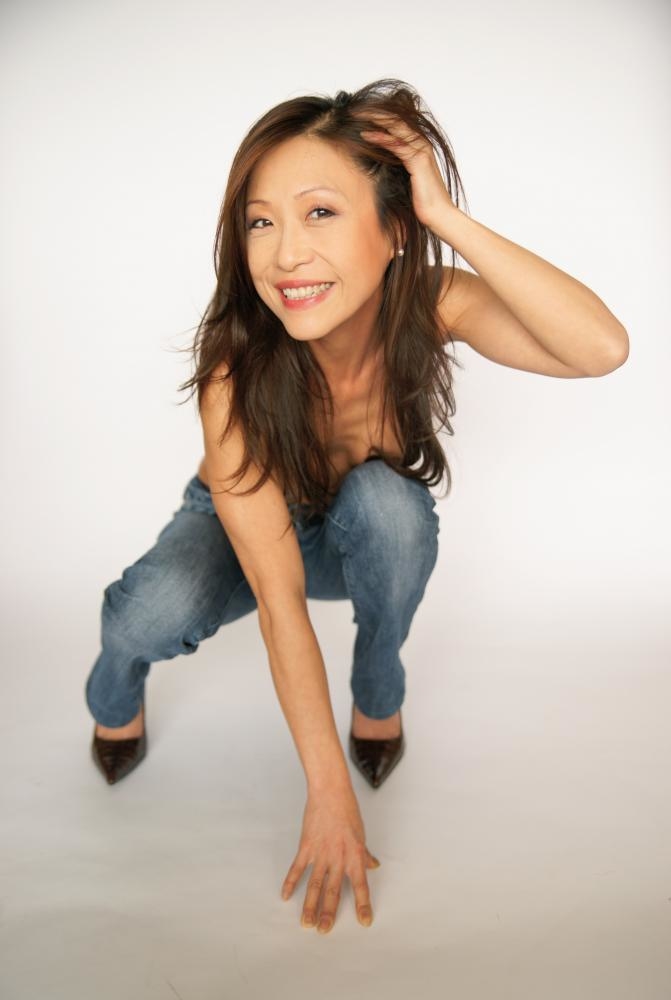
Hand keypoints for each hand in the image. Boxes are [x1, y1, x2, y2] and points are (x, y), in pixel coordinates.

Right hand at [281, 788, 380, 933]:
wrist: (330, 792)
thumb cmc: (348, 810)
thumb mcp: (361, 833)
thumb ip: (365, 854)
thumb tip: (373, 866)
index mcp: (355, 855)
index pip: (361, 885)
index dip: (363, 905)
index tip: (364, 922)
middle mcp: (338, 858)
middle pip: (333, 891)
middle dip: (329, 913)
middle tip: (324, 930)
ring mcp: (321, 853)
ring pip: (314, 885)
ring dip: (310, 905)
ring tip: (306, 923)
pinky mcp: (306, 846)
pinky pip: (297, 869)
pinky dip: (290, 882)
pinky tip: (285, 895)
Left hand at [358, 112, 455, 231]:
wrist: (439, 216)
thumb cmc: (422, 203)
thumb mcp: (404, 181)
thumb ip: (395, 169)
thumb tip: (377, 167)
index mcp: (418, 148)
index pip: (396, 125)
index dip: (378, 118)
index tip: (358, 116)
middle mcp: (421, 145)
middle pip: (396, 120)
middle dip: (374, 113)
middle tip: (353, 110)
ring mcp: (421, 151)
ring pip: (396, 127)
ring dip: (375, 119)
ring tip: (356, 115)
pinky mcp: (419, 161)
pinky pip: (397, 145)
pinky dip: (381, 138)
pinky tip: (366, 135)